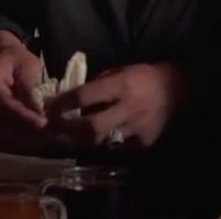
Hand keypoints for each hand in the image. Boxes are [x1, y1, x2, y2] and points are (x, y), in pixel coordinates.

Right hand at [0, 41, 46, 132]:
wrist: (4, 58)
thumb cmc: (17, 60)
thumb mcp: (28, 66)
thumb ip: (30, 88)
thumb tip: (37, 112)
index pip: (5, 104)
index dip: (24, 116)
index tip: (42, 123)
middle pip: (2, 119)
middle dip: (26, 127)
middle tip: (49, 131)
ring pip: (3, 127)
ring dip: (24, 131)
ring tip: (45, 132)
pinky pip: (3, 128)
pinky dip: (19, 130)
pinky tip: (35, 129)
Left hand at [45, 62, 185, 148]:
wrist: (174, 90)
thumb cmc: (140, 76)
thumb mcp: (117, 72)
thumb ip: (95, 86)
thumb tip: (68, 98)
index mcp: (121, 86)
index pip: (85, 96)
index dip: (63, 103)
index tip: (47, 107)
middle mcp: (129, 109)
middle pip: (91, 126)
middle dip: (67, 129)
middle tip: (51, 128)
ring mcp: (138, 129)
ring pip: (101, 141)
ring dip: (80, 140)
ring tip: (63, 137)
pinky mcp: (143, 143)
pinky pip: (114, 148)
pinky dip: (100, 144)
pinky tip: (88, 141)